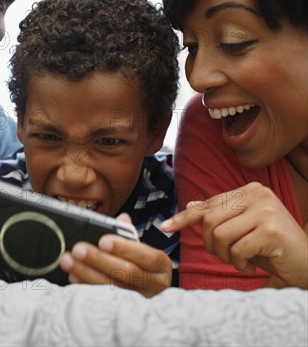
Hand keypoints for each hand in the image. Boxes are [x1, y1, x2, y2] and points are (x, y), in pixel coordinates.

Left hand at [60, 214, 171, 296]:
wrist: (148, 290)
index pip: (145, 256)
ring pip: (111, 288)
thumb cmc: (141, 263)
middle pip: (126, 273)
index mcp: (160, 265)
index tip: (103, 240)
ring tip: (68, 261)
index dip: (124, 248)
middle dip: (99, 260)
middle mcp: (154, 285)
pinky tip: (73, 276)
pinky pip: (102, 299)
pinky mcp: (124, 311)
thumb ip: (129, 233)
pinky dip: (85, 286)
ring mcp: (139, 301)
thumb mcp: (141, 248)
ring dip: (86, 273)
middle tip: (78, 249)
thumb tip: (122, 219)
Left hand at [161, 182, 307, 288]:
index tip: (164, 227)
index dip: (184, 218)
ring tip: (240, 260)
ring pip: (220, 235)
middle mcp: (258, 194)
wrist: (307, 264)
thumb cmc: (271, 248)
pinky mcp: (271, 230)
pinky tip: (251, 267)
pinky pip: (237, 249)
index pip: (208, 204)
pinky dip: (239, 264)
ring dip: (226, 256)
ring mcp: (266, 210)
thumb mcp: (241, 229)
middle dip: (211, 245)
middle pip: (209, 220)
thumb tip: (191, 205)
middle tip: (228, 256)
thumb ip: (220, 216)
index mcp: (249, 190)